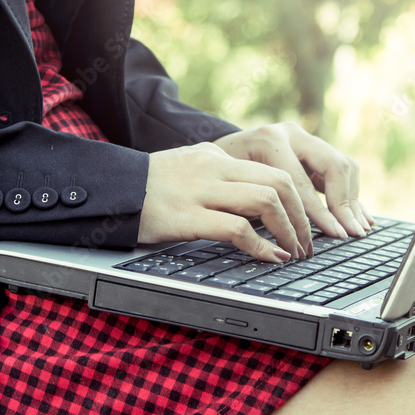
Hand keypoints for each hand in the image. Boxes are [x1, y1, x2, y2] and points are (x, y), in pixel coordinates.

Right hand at [138, 142, 308, 261]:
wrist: (107, 190)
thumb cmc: (146, 188)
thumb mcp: (188, 170)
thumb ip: (219, 178)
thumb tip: (256, 204)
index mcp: (217, 156)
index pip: (274, 168)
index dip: (300, 198)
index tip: (305, 223)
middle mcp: (214, 167)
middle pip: (280, 182)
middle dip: (302, 215)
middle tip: (306, 243)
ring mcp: (201, 191)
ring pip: (266, 200)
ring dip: (289, 230)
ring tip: (293, 252)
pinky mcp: (186, 216)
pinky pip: (236, 228)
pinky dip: (261, 246)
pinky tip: (270, 258)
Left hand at [213, 122, 375, 241]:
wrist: (215, 153)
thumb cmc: (219, 176)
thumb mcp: (230, 190)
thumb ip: (259, 209)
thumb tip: (286, 242)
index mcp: (269, 140)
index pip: (301, 182)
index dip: (320, 213)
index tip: (334, 236)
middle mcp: (291, 134)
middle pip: (333, 165)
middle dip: (344, 203)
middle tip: (351, 233)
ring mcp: (305, 139)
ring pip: (344, 165)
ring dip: (353, 199)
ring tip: (359, 229)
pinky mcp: (314, 149)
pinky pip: (343, 169)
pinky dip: (352, 195)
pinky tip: (362, 218)